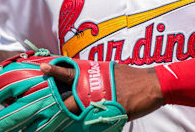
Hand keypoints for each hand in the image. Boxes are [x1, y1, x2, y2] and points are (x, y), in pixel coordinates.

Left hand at [40, 61, 163, 119]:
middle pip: (70, 101)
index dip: (56, 71)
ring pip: (81, 115)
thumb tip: (84, 75)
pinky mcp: (111, 114)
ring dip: (72, 120)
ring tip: (53, 126)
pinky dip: (90, 126)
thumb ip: (95, 74)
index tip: (43, 68)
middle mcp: (95, 89)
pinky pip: (97, 123)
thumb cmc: (131, 76)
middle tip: (42, 111)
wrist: (151, 85)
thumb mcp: (110, 70)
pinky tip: (82, 128)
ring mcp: (102, 102)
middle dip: (58, 106)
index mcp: (94, 75)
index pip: (70, 73)